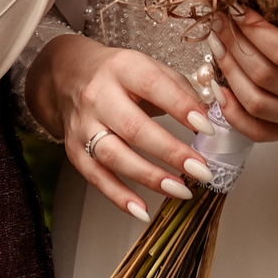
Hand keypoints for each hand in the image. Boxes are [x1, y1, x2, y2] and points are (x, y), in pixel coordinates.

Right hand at [27, 33, 215, 220]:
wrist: (68, 76)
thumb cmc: (118, 75)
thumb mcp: (148, 68)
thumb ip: (179, 90)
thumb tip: (209, 119)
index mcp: (123, 68)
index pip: (153, 85)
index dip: (181, 107)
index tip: (207, 128)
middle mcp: (99, 96)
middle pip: (133, 127)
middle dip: (171, 152)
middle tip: (201, 170)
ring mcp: (84, 124)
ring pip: (115, 155)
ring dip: (150, 177)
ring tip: (181, 190)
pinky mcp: (74, 149)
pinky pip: (96, 177)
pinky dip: (119, 197)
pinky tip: (143, 210)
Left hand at [211, 9, 277, 140]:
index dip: (255, 30)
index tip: (237, 7)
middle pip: (265, 77)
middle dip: (235, 44)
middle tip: (219, 20)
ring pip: (256, 103)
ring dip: (227, 72)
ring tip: (215, 44)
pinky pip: (259, 131)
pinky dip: (232, 112)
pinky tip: (218, 86)